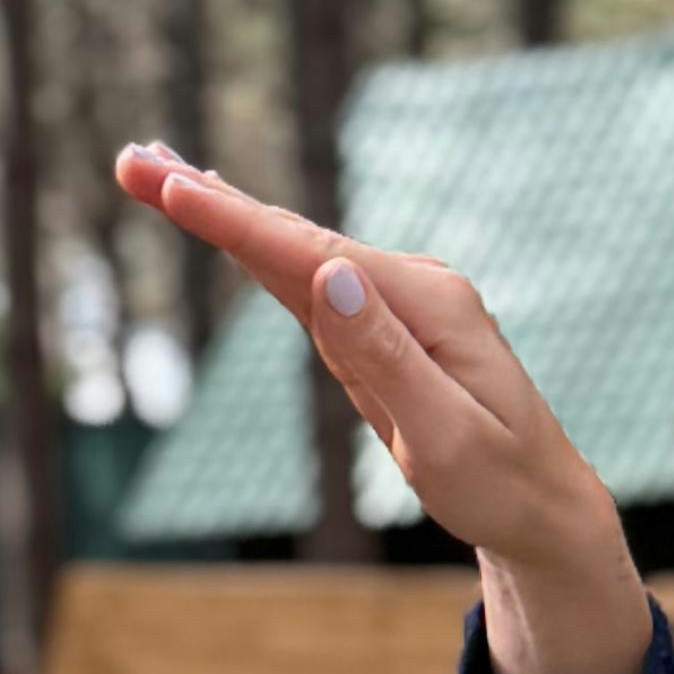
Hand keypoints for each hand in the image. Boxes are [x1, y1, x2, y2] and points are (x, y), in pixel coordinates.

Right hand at [112, 144, 653, 673]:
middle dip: (210, 199)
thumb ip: (384, 358)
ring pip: (294, 253)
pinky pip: (308, 284)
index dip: (234, 220)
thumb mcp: (442, 435)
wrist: (544, 512)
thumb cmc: (499, 485)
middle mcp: (410, 287)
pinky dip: (259, 251)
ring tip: (156, 175)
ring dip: (226, 213)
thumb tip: (330, 275)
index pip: (310, 254)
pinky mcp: (382, 331)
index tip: (169, 186)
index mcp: (426, 304)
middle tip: (129, 162)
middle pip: (294, 237)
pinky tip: (228, 226)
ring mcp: (396, 305)